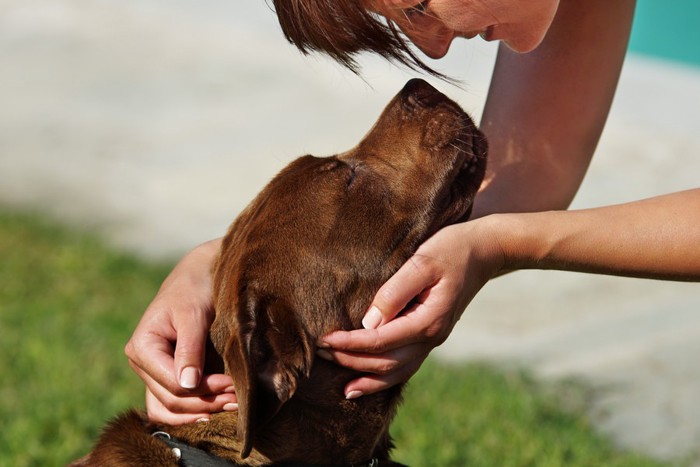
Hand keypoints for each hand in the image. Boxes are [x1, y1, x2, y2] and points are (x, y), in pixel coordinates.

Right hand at [125, 239, 236, 423]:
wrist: (199, 273)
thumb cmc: (195, 287)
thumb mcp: (193, 314)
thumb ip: (190, 349)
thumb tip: (187, 385)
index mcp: (142, 347)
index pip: (172, 384)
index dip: (203, 390)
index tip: (233, 385)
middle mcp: (142, 363)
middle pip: (171, 400)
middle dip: (206, 403)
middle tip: (238, 400)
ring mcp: (153, 371)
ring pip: (170, 408)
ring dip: (200, 412)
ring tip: (231, 408)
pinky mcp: (166, 373)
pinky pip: (173, 403)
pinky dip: (193, 410)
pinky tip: (215, 411)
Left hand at [317, 219, 504, 397]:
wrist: (485, 251)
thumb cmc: (451, 249)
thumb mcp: (422, 261)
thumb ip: (395, 291)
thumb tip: (368, 322)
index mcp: (428, 321)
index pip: (380, 341)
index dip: (349, 344)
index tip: (324, 340)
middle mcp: (432, 337)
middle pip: (385, 362)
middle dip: (351, 361)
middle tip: (320, 353)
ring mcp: (433, 340)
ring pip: (397, 372)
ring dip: (368, 378)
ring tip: (343, 387)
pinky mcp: (431, 335)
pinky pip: (406, 366)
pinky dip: (385, 378)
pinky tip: (369, 382)